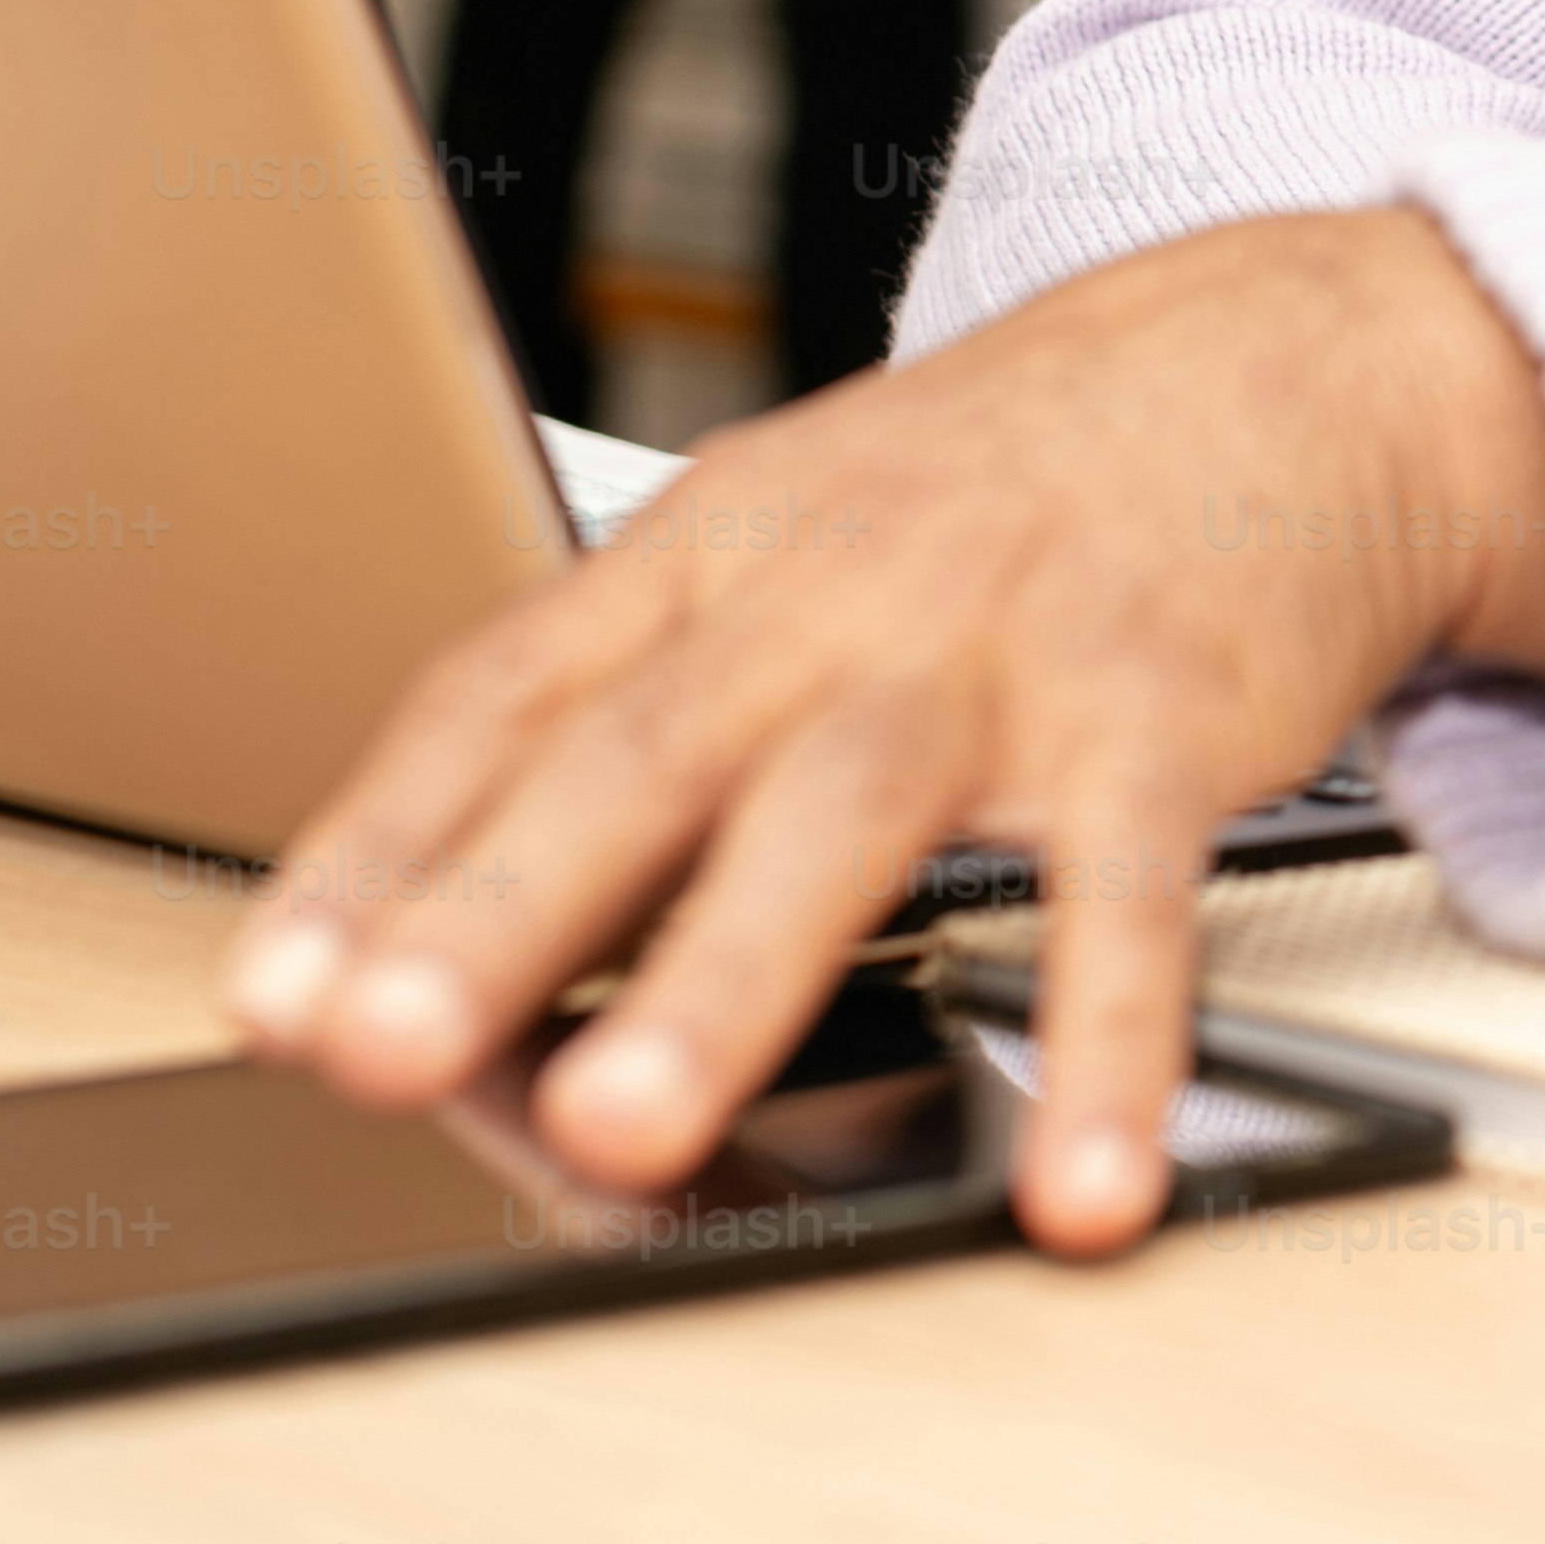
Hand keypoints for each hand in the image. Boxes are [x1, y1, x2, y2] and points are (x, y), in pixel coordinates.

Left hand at [219, 207, 1544, 1253]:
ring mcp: (998, 652)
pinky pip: (1129, 895)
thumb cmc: (993, 496)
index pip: (505, 694)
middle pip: (642, 752)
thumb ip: (643, 719)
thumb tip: (472, 954)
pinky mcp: (1165, 717)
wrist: (1268, 368)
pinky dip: (1110, 1044)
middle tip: (383, 1055)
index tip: (276, 991)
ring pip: (843, 812)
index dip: (380, 844)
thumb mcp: (789, 550)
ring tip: (631, 1132)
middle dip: (498, 911)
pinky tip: (1080, 1176)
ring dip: (726, 978)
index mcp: (713, 555)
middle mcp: (833, 593)